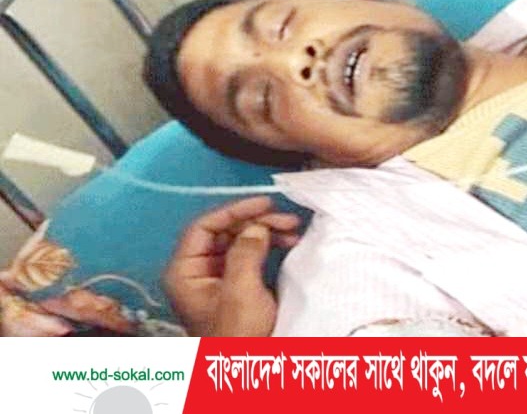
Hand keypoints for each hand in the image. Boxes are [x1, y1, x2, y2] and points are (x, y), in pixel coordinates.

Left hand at [163, 197, 301, 336]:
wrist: (245, 371)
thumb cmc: (237, 334)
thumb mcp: (240, 292)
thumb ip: (245, 253)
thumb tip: (256, 226)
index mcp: (185, 272)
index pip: (204, 228)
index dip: (234, 211)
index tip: (265, 203)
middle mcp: (196, 273)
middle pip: (223, 234)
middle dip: (256, 223)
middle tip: (287, 220)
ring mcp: (215, 281)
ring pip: (239, 243)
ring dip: (266, 234)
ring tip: (293, 231)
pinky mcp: (234, 289)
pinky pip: (248, 258)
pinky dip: (268, 249)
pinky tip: (287, 244)